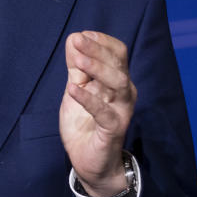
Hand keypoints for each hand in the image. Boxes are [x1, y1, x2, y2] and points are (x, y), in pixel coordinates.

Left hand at [59, 30, 136, 196]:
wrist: (89, 161)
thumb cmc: (84, 122)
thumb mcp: (76, 88)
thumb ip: (76, 67)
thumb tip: (74, 38)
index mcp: (116, 80)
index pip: (117, 53)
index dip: (101, 41)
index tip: (81, 35)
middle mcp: (123, 93)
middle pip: (118, 64)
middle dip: (97, 50)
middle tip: (77, 40)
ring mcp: (121, 110)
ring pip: (117, 84)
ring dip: (96, 68)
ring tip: (77, 60)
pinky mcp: (113, 129)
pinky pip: (104, 112)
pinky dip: (88, 99)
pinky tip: (73, 89)